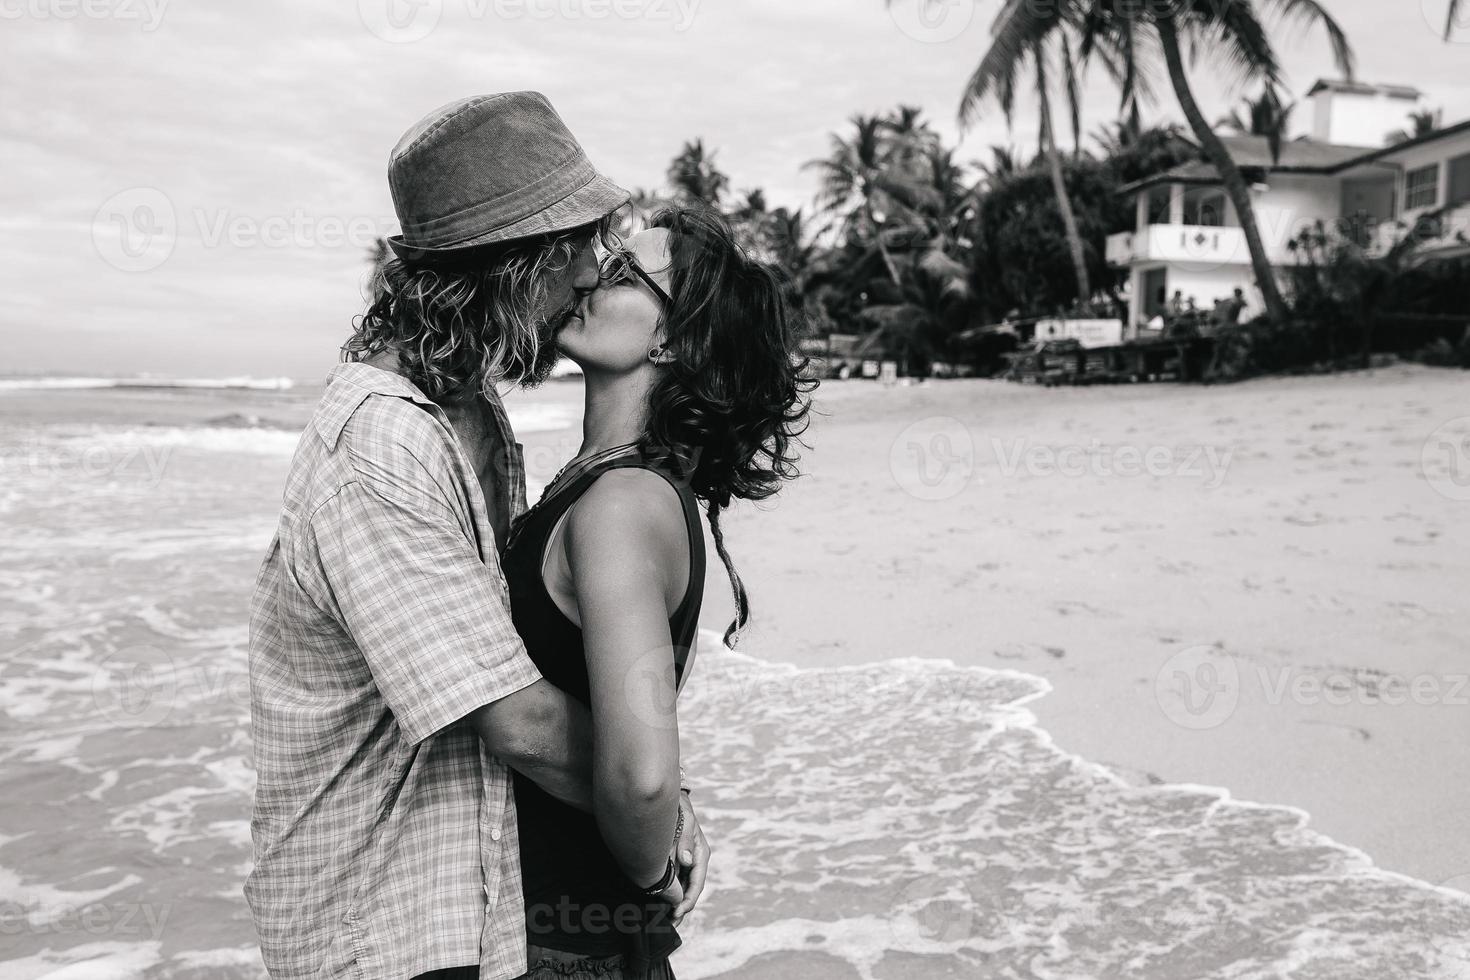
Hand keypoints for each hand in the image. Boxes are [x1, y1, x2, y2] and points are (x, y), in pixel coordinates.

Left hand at [670, 790, 708, 924]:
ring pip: (682, 888)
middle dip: (682, 908)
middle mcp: (694, 860)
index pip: (697, 882)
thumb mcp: (684, 819)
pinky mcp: (675, 861)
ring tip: (665, 919)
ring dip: (675, 904)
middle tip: (670, 923)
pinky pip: (674, 881)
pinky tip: (660, 903)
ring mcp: (685, 862)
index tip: (677, 912)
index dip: (688, 900)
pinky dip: (670, 893)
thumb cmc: (678, 807)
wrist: (668, 798)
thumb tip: (686, 860)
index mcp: (700, 853)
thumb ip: (685, 839)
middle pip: (690, 889)